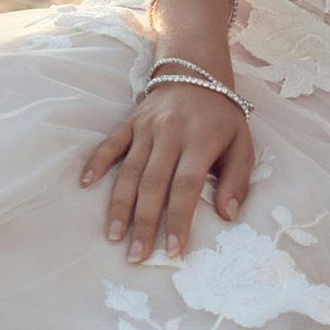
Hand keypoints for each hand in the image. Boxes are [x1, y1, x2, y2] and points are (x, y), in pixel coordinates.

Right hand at [81, 81, 254, 261]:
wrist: (197, 72)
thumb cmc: (222, 118)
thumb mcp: (243, 144)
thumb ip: (238, 179)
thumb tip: (228, 215)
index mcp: (201, 140)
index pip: (186, 186)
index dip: (178, 220)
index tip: (173, 250)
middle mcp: (171, 134)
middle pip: (153, 184)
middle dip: (145, 223)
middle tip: (137, 256)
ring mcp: (146, 127)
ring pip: (129, 171)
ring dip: (120, 205)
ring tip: (114, 237)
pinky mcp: (129, 122)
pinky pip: (110, 144)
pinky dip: (96, 163)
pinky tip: (85, 185)